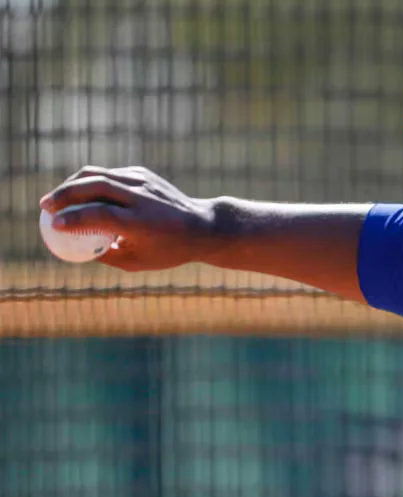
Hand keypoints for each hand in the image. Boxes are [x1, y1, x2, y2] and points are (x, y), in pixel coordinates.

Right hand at [40, 166, 219, 271]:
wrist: (203, 226)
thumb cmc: (169, 250)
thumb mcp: (138, 262)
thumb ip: (106, 255)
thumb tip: (74, 250)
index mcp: (143, 222)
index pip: (101, 214)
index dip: (74, 218)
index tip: (54, 225)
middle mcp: (143, 198)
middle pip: (95, 186)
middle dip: (64, 194)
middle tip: (44, 206)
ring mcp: (144, 182)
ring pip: (99, 174)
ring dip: (72, 184)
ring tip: (55, 198)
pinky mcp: (143, 173)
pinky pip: (110, 174)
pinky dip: (90, 182)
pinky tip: (78, 193)